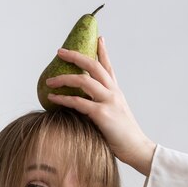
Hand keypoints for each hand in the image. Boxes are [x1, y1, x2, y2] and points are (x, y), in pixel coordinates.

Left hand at [45, 37, 155, 175]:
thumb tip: (82, 107)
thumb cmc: (123, 138)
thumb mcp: (114, 117)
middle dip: (75, 55)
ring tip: (50, 80)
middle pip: (93, 65)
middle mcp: (113, 92)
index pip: (108, 66)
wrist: (137, 149)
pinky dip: (63, 99)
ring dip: (64, 78)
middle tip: (60, 51)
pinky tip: (53, 98)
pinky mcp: (102, 114)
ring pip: (84, 80)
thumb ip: (101, 107)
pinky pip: (79, 102)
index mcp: (116, 92)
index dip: (103, 51)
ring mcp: (109, 101)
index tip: (98, 37)